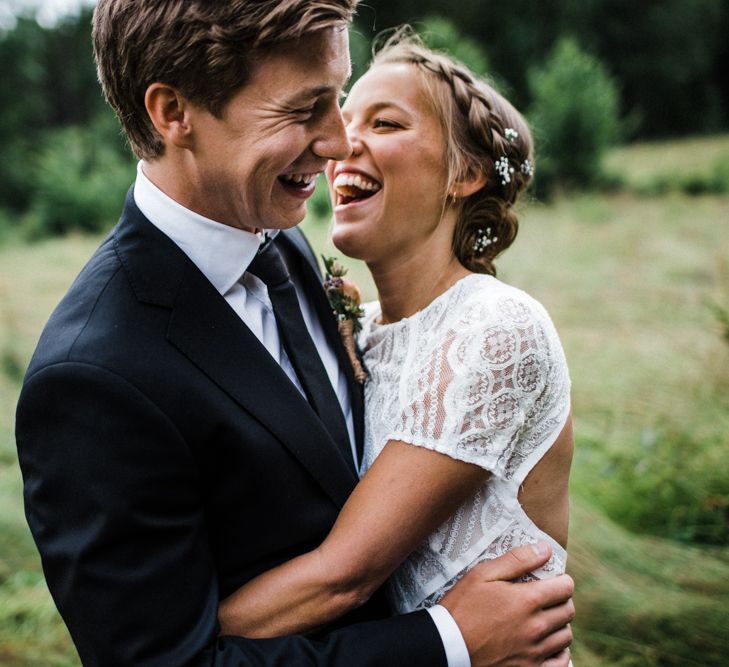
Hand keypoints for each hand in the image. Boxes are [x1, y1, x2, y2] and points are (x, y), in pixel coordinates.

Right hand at [440, 542, 573, 666]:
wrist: (448, 646)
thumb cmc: (462, 606)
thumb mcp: (482, 574)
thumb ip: (517, 560)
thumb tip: (544, 549)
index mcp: (528, 600)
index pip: (565, 588)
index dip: (562, 580)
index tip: (553, 579)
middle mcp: (536, 627)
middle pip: (568, 611)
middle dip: (562, 599)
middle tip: (548, 597)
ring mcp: (534, 652)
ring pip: (566, 636)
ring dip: (560, 624)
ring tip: (546, 618)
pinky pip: (561, 662)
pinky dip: (560, 652)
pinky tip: (549, 643)